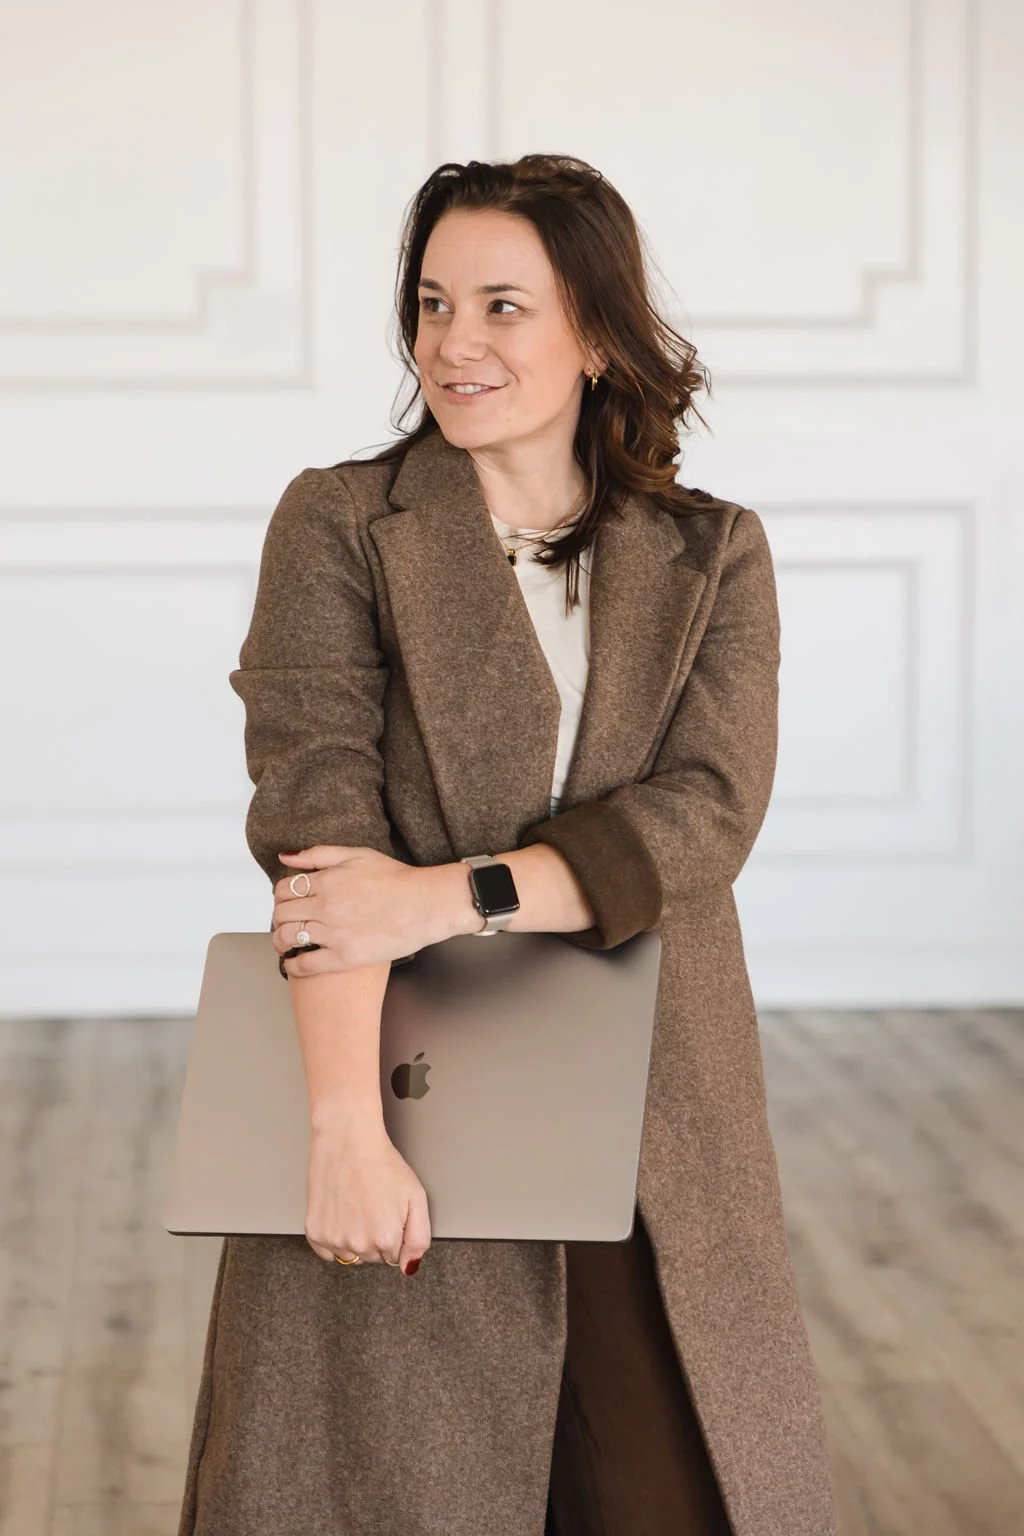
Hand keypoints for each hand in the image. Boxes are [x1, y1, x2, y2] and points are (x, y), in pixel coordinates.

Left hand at [273, 845, 451, 973]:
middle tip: (284, 923)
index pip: (283, 890)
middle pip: (281, 914)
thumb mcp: (357, 855)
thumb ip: (318, 854)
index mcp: (326, 881)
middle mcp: (325, 907)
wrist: (426, 905)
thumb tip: (285, 857)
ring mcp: (334, 933)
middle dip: (278, 918)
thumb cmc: (397, 879)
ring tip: (285, 943)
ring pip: (288, 938)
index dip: (280, 897)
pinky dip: (292, 966)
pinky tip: (293, 964)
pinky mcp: (345, 957)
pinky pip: (305, 964)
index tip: (286, 903)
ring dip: (279, 941)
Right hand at [305, 1116, 431, 1274]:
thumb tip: (410, 1267)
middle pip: (372, 1257)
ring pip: (350, 1255)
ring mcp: (334, 1240)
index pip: (394, 1257)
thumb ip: (419, 1238)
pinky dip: (333, 1238)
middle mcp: (359, 1245)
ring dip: (354, 1239)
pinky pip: (327, 1252)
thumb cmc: (382, 1163)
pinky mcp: (314, 1232)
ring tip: (356, 1206)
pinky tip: (341, 1213)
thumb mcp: (417, 1197)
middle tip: (373, 1205)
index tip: (388, 1212)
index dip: (393, 1233)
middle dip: (375, 1237)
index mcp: (386, 1239)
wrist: (348, 1140)